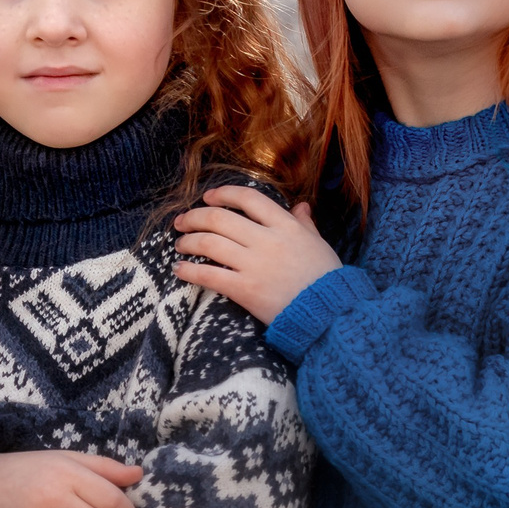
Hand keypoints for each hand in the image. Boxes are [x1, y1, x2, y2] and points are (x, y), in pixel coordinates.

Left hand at [172, 186, 342, 323]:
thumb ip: (305, 223)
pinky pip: (208, 275)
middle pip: (220, 218)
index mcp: (286, 226)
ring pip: (209, 243)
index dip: (223, 194)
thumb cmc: (326, 278)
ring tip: (179, 245)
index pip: (249, 198)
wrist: (329, 313)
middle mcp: (267, 240)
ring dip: (188, 242)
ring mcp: (254, 264)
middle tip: (182, 222)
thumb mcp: (319, 243)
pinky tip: (179, 270)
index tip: (208, 197)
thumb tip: (300, 205)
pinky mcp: (244, 289)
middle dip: (194, 217)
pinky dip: (188, 271)